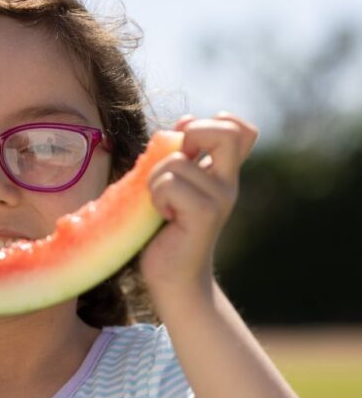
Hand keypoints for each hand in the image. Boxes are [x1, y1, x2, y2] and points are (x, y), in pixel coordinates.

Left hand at [139, 112, 258, 302]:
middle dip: (192, 133)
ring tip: (161, 205)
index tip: (189, 142)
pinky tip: (163, 216)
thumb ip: (182, 155)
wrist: (173, 278)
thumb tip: (185, 120)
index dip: (214, 122)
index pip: (242, 130)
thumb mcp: (175, 184)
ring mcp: (220, 198)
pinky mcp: (205, 215)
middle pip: (226, 132)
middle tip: (177, 162)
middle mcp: (228, 183)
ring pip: (176, 161)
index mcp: (223, 173)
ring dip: (155, 179)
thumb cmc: (166, 230)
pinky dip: (156, 196)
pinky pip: (170, 184)